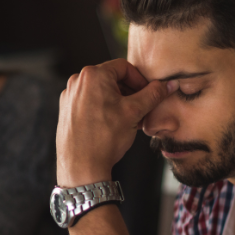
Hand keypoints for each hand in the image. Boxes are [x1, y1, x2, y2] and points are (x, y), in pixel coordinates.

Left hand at [57, 59, 176, 186]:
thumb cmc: (105, 139)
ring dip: (118, 102)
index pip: (124, 67)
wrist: (81, 167)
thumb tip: (169, 84)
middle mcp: (77, 82)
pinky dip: (104, 109)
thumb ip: (153, 94)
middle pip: (112, 79)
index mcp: (93, 75)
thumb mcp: (134, 112)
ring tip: (130, 120)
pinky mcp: (66, 111)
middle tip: (142, 109)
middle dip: (130, 93)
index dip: (140, 80)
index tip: (149, 94)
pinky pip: (90, 103)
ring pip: (101, 92)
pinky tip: (113, 125)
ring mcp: (69, 96)